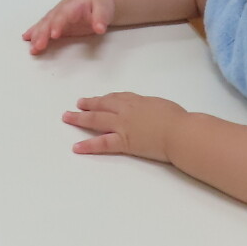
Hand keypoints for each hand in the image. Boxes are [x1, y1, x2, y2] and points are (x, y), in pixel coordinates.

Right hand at [23, 0, 115, 53]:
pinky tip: (27, 39)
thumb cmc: (100, 4)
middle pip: (49, 20)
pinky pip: (43, 27)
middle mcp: (61, 9)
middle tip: (38, 46)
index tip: (54, 35)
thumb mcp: (104, 9)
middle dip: (43, 33)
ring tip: (32, 49)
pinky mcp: (56, 22)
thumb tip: (99, 28)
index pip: (63, 14)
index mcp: (72, 4)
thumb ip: (101, 18)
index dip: (57, 24)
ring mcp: (57, 15)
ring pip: (44, 24)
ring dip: (37, 36)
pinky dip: (35, 33)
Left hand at [63, 92, 186, 160]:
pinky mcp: (123, 142)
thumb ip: (151, 108)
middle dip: (88, 104)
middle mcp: (126, 110)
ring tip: (67, 117)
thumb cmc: (178, 120)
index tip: (99, 99)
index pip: (117, 98)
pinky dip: (88, 145)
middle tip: (78, 103)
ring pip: (96, 120)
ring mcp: (122, 126)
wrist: (179, 132)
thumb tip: (150, 112)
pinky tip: (76, 147)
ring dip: (79, 118)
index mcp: (137, 101)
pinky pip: (102, 143)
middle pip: (102, 105)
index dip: (106, 98)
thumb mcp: (163, 107)